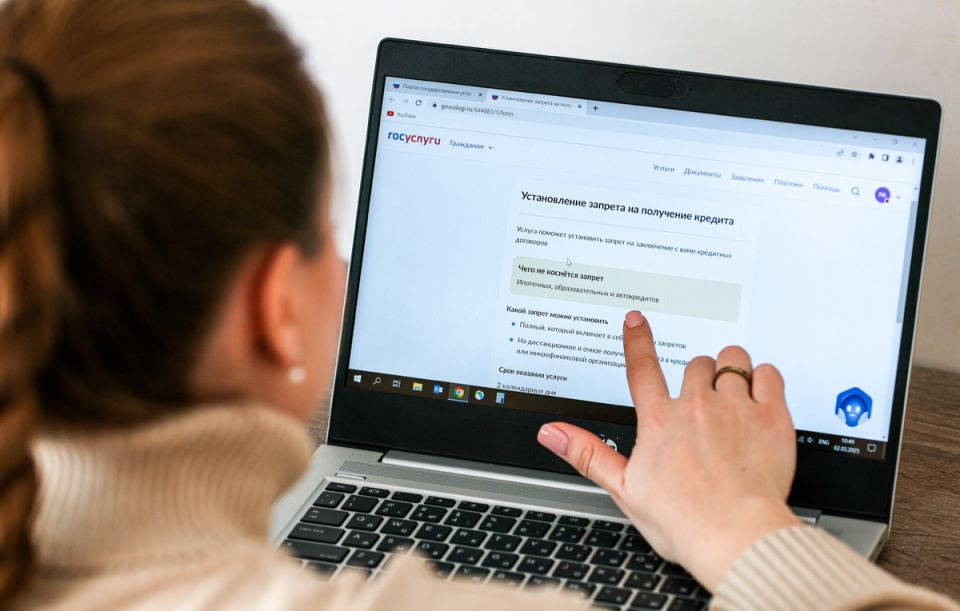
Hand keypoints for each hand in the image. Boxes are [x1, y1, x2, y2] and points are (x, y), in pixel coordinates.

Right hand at [536, 311, 800, 590]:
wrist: (736, 536)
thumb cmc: (684, 520)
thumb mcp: (624, 489)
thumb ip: (587, 454)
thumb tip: (553, 433)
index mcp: (659, 422)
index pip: (642, 368)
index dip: (637, 340)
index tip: (636, 320)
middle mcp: (696, 407)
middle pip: (694, 363)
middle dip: (696, 374)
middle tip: (701, 396)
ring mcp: (735, 409)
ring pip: (732, 361)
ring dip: (730, 368)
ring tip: (732, 387)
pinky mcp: (771, 417)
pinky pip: (769, 374)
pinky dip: (764, 377)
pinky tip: (761, 391)